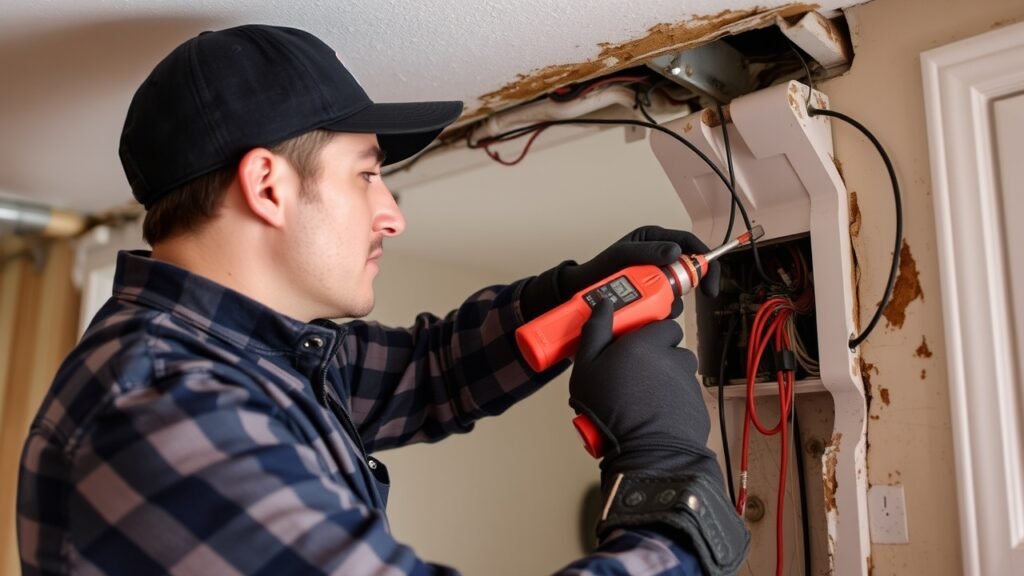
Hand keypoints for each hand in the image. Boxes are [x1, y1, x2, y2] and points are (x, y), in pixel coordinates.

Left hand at [563, 226, 720, 302]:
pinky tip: (646, 313)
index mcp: (654, 238)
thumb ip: (648, 251)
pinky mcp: (651, 295)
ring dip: (670, 303)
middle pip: (688, 270)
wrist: (582, 293)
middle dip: (685, 288)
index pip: (689, 243)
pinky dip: (661, 311)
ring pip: (678, 291)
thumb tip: (677, 252)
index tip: (708, 283)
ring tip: (649, 306)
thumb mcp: (622, 255)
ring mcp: (655, 277)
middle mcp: (658, 256)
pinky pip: (666, 304)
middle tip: (674, 300)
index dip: (704, 260)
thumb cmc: (599, 269)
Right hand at [568, 298, 720, 482]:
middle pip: (673, 348)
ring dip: (666, 380)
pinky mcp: (696, 406)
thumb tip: (603, 304)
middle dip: (659, 357)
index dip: (649, 334)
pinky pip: (684, 397)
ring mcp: (688, 383)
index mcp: (647, 343)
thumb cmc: (612, 410)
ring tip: (643, 399)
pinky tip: (654, 415)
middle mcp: (673, 358)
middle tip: (635, 375)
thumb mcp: (586, 369)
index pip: (663, 324)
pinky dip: (673, 402)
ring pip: (679, 373)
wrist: (646, 453)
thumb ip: (594, 332)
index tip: (633, 346)